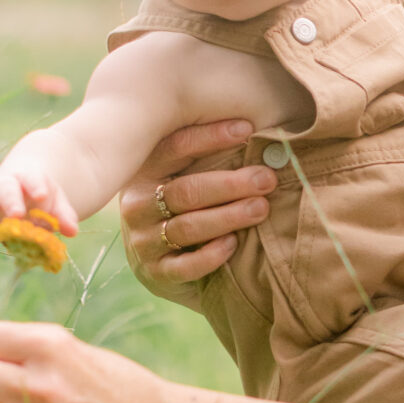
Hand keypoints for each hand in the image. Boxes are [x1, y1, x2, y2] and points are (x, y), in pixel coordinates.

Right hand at [0, 132, 74, 254]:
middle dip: (9, 199)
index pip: (30, 177)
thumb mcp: (57, 203)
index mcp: (26, 178)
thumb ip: (64, 215)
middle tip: (17, 215)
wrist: (20, 188)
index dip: (35, 185)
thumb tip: (71, 231)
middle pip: (2, 185)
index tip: (42, 196)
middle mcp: (3, 185)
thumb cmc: (40, 198)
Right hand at [117, 118, 276, 293]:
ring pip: (187, 227)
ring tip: (260, 208)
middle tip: (265, 179)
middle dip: (230, 184)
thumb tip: (256, 133)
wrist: (158, 263)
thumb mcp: (181, 177)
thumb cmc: (181, 208)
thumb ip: (205, 159)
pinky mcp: (156, 273)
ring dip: (228, 217)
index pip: (175, 148)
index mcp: (144, 172)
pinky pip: (184, 266)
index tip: (247, 130)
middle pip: (186, 191)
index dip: (210, 138)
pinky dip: (211, 255)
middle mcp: (138, 205)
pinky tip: (233, 244)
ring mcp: (143, 241)